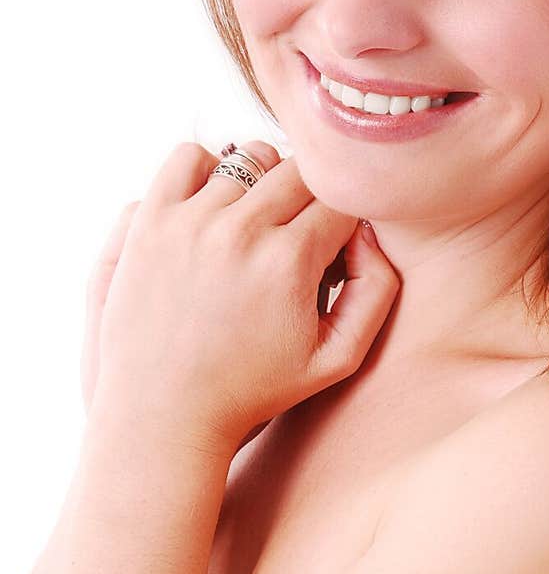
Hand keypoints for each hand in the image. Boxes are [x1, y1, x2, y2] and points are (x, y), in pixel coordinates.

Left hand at [87, 140, 398, 455]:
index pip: (340, 198)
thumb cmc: (253, 390)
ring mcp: (188, 222)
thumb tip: (368, 232)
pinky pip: (186, 158)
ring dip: (261, 184)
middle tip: (298, 235)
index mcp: (289, 261)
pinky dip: (206, 169)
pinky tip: (212, 207)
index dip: (343, 220)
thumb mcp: (338, 358)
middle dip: (309, 197)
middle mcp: (239, 232)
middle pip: (299, 170)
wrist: (162, 415)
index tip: (330, 248)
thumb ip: (376, 290)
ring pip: (249, 160)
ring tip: (256, 225)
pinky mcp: (148, 222)